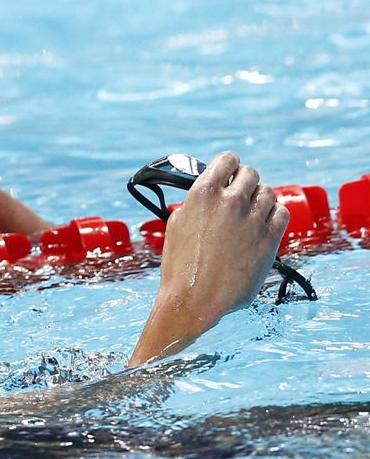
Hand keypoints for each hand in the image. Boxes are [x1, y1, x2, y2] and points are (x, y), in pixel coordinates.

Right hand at [128, 151, 289, 365]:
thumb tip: (209, 193)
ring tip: (251, 212)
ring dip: (260, 199)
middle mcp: (230, 202)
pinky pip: (282, 213)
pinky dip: (274, 214)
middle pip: (251, 174)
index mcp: (203, 194)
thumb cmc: (180, 266)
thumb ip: (195, 203)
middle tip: (240, 194)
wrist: (193, 299)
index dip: (230, 164)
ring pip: (268, 193)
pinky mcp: (269, 239)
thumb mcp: (177, 224)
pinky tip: (263, 223)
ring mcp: (252, 220)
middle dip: (245, 182)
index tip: (230, 171)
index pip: (227, 160)